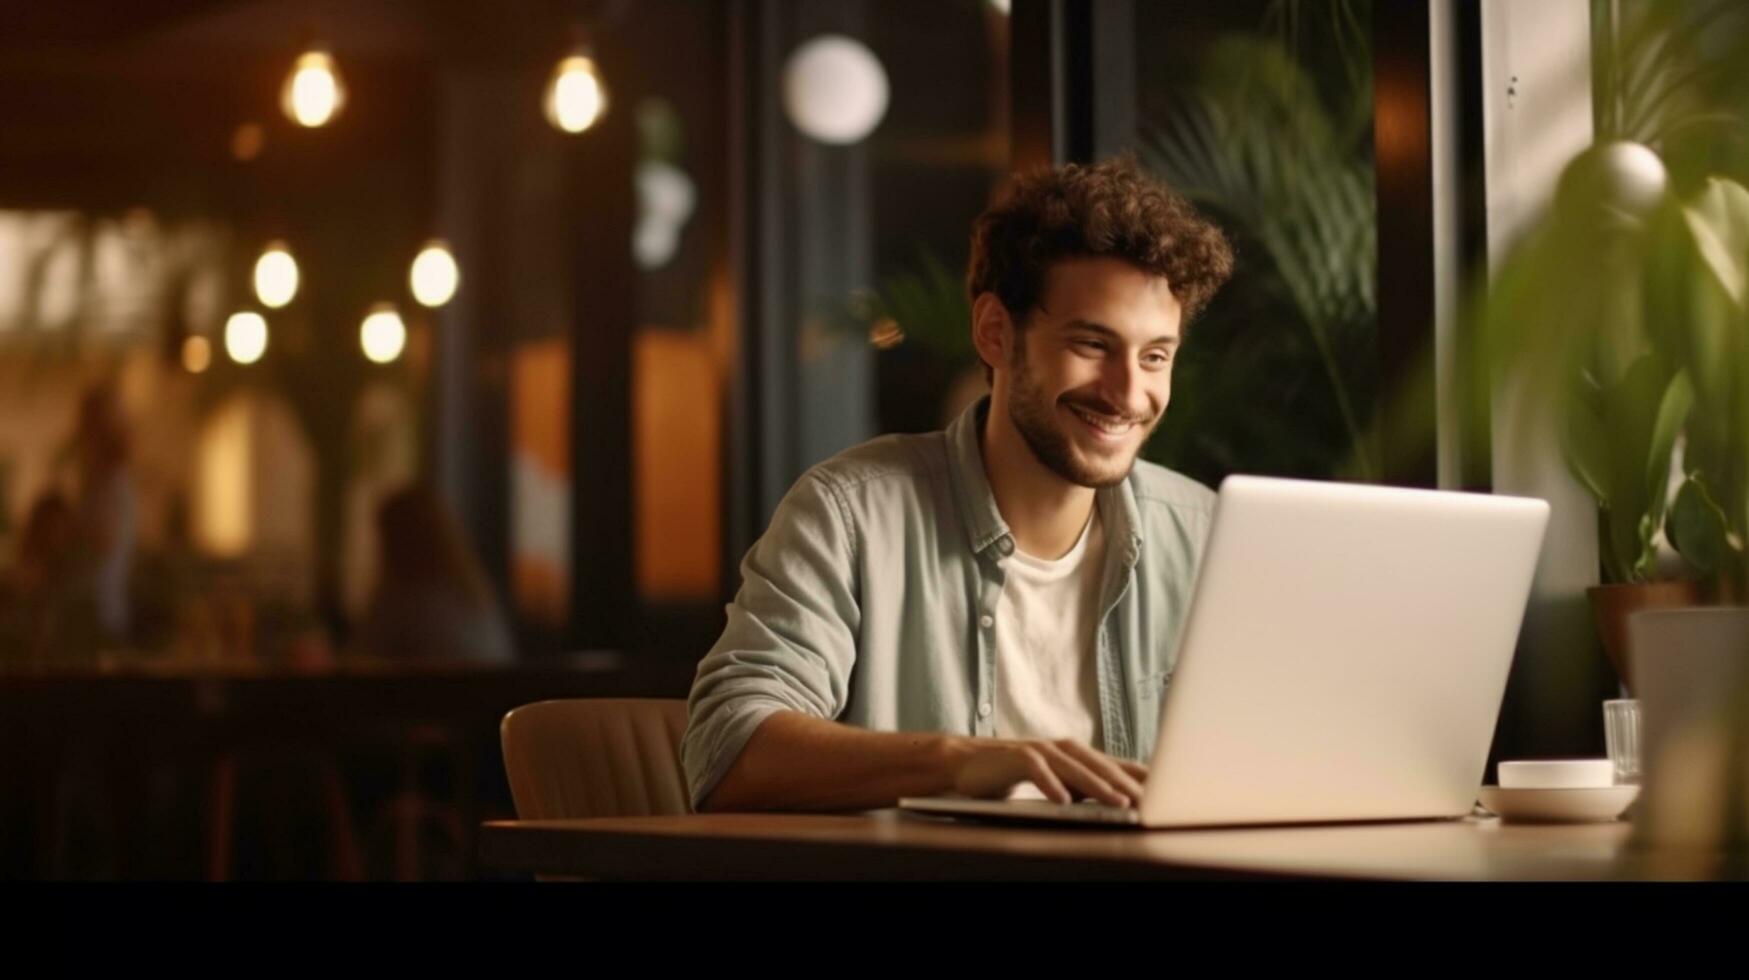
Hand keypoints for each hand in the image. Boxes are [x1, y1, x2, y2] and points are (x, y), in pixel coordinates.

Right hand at [949, 738, 1147, 806]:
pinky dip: (1051, 784)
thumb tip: (1122, 802)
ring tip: (1117, 803)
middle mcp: (1064, 748)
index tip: (1168, 792)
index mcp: (1077, 754)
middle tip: (1150, 802)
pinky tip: (1062, 800)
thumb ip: (1085, 787)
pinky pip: (1037, 770)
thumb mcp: (1058, 781)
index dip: (1141, 777)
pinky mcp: (1018, 756)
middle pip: (1102, 766)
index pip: (1116, 765)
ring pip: (1076, 768)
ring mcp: (1041, 750)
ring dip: (1098, 786)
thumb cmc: (1018, 773)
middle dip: (1128, 784)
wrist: (969, 763)